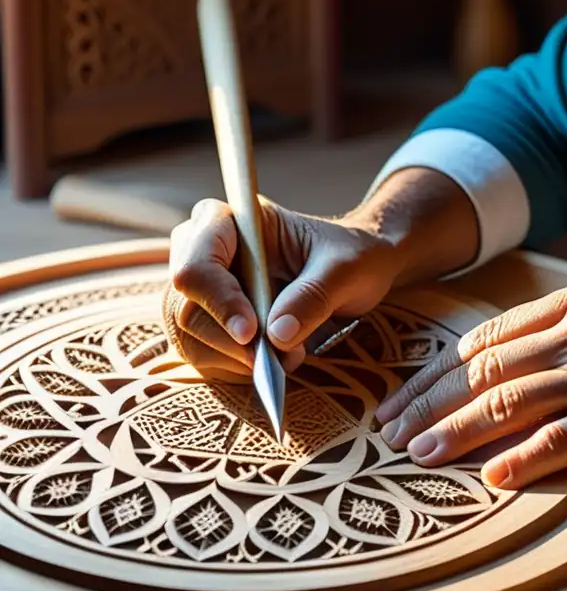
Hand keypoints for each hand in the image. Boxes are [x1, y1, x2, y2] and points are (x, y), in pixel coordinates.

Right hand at [162, 197, 401, 377]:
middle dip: (228, 339)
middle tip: (276, 357)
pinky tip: (272, 364)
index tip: (252, 332)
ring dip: (233, 358)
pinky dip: (234, 368)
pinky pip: (202, 354)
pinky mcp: (211, 322)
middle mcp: (207, 252)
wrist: (358, 273)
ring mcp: (205, 289)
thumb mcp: (347, 269)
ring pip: (188, 334)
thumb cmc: (351, 257)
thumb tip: (276, 335)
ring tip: (286, 357)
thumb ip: (314, 295)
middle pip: (184, 303)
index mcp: (233, 222)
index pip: (196, 260)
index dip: (217, 299)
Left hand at [373, 270, 566, 489]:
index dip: (442, 369)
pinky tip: (492, 478)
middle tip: (389, 429)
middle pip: (488, 368)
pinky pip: (564, 439)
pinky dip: (522, 460)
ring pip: (512, 402)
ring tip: (418, 454)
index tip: (407, 395)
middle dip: (430, 401)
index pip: (492, 336)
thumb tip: (505, 357)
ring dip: (456, 431)